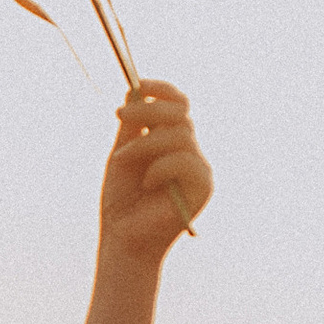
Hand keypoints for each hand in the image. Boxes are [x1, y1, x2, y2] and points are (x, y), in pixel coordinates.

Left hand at [99, 80, 212, 262]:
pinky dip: (160, 167)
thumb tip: (135, 90)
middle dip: (148, 109)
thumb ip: (133, 126)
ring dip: (145, 143)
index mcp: (172, 141)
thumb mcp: (123, 154)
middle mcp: (190, 152)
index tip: (136, 84)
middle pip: (181, 113)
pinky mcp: (203, 187)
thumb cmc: (122, 201)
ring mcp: (199, 169)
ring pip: (180, 135)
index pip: (178, 104)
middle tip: (119, 115)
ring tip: (123, 160)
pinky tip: (147, 184)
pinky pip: (185, 161)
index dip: (161, 90)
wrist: (123, 239)